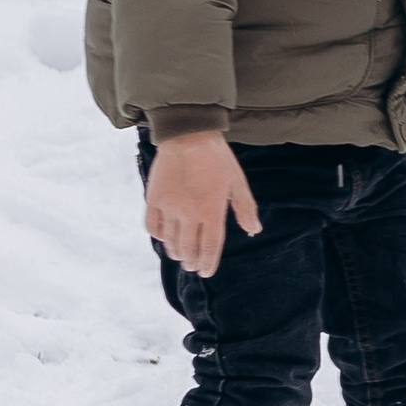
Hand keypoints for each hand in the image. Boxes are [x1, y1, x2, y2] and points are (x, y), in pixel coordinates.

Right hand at [144, 134, 261, 276]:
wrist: (188, 134)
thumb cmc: (217, 157)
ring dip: (176, 252)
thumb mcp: (237, 182)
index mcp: (211, 211)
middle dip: (192, 261)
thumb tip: (254, 230)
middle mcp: (189, 213)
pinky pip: (152, 226)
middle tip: (194, 265)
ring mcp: (169, 207)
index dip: (208, 263)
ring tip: (181, 256)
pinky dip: (158, 235)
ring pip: (170, 241)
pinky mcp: (153, 199)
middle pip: (188, 248)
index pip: (210, 247)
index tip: (206, 272)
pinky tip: (164, 237)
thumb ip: (245, 208)